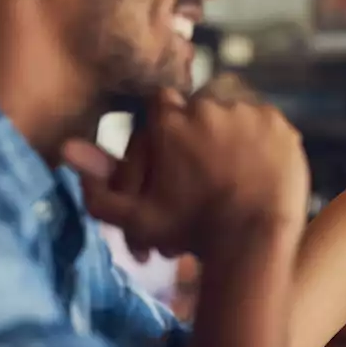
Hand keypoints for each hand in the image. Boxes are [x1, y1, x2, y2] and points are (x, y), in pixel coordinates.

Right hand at [63, 84, 308, 260]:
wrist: (253, 242)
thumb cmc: (191, 232)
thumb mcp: (136, 218)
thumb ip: (98, 188)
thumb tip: (65, 149)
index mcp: (169, 119)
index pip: (160, 106)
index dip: (167, 129)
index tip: (176, 154)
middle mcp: (207, 104)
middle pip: (198, 108)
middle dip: (199, 133)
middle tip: (207, 170)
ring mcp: (247, 111)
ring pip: (232, 113)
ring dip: (230, 133)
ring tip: (232, 169)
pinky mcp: (280, 124)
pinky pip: (265, 123)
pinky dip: (260, 141)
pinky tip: (257, 168)